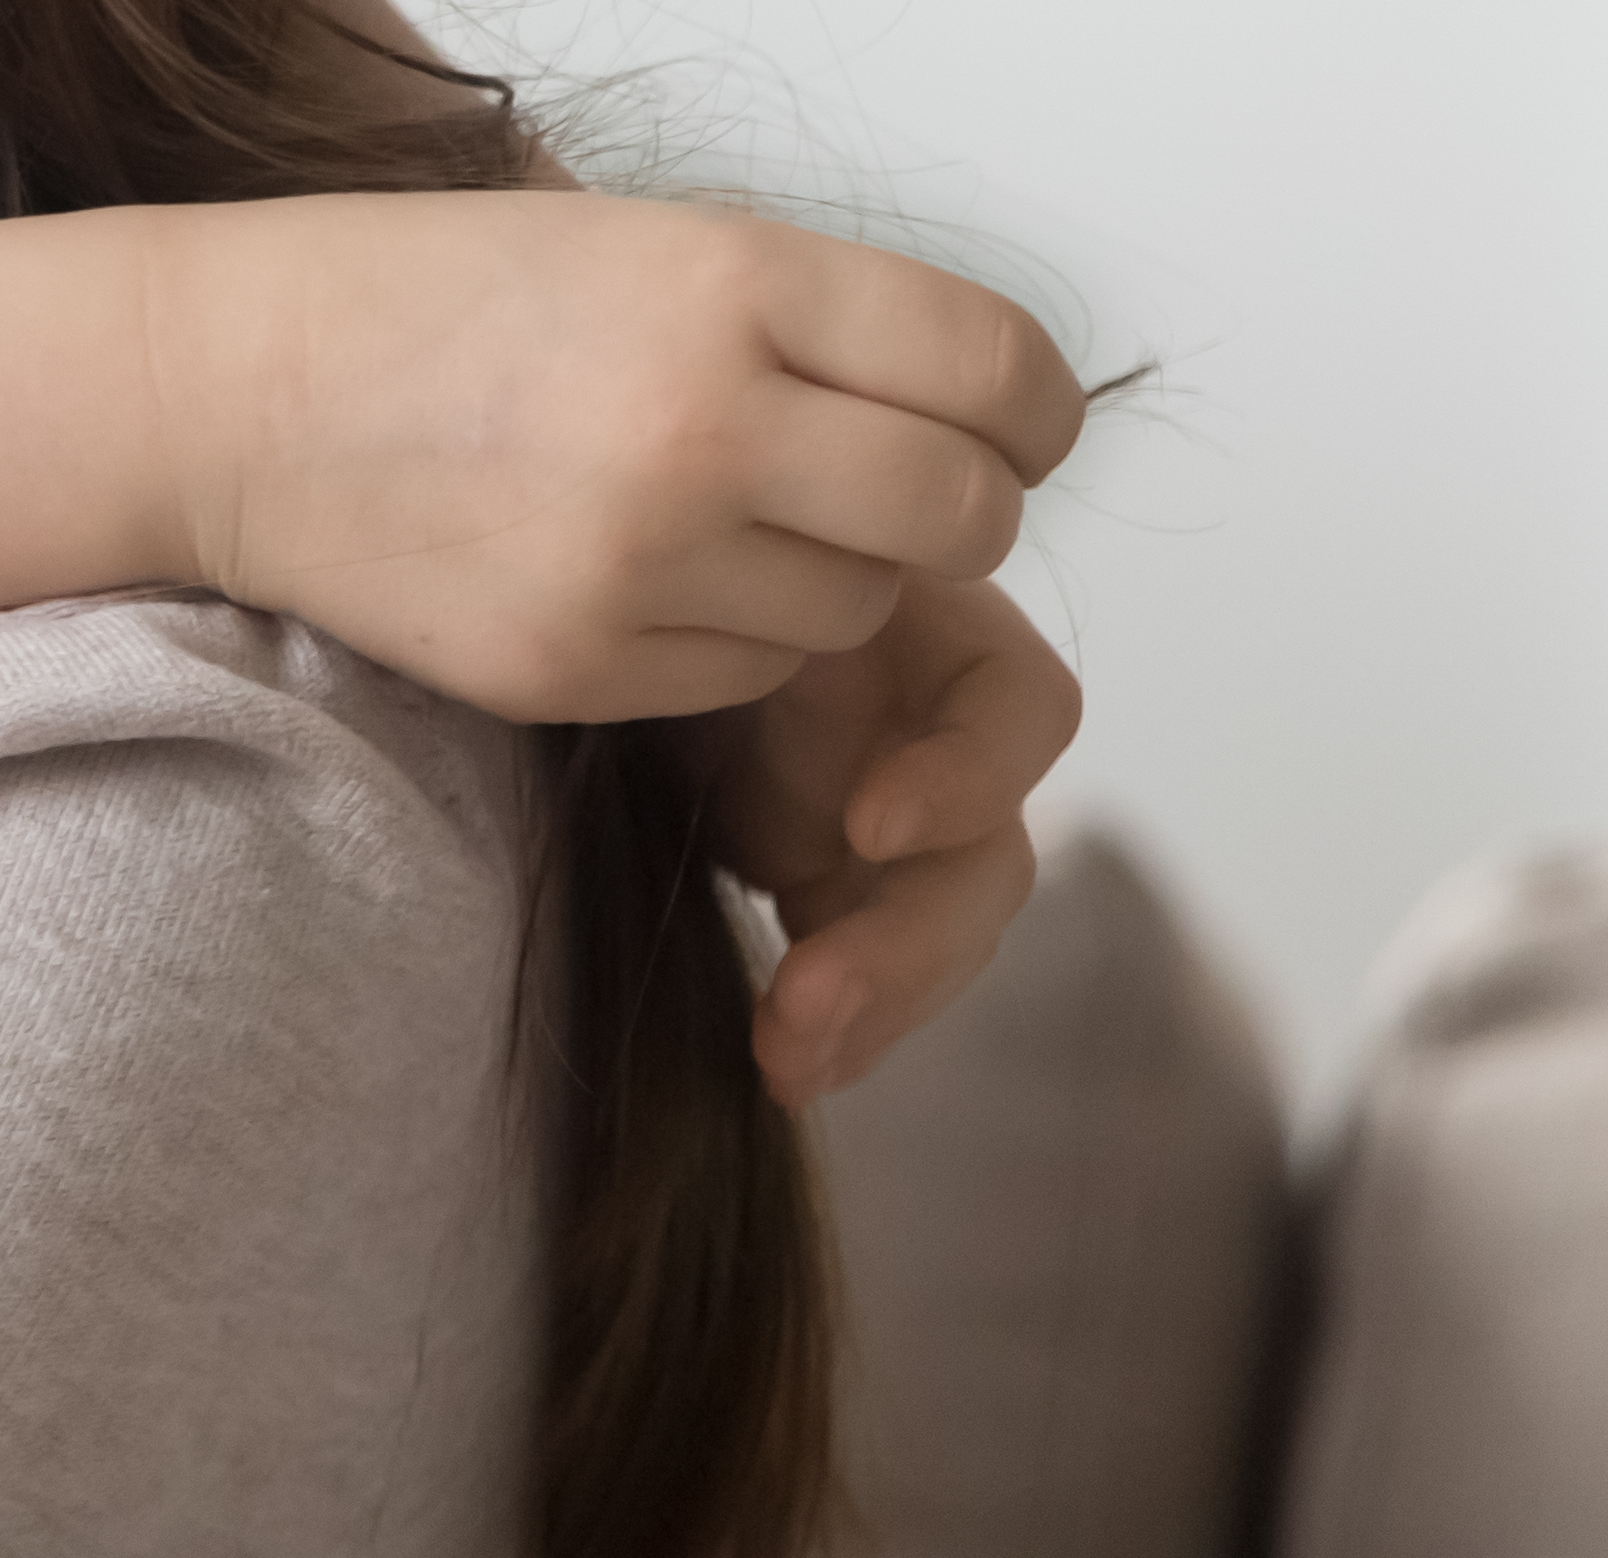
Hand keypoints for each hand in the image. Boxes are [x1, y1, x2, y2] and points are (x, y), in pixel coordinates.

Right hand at [132, 192, 1082, 726]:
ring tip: (697, 509)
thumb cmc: (429, 295)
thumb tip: (991, 415)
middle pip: (962, 514)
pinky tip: (618, 564)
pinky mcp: (580, 665)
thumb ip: (812, 318)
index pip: (999, 373)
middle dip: (946, 510)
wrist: (219, 389)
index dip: (1028, 415)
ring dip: (819, 573)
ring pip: (859, 612)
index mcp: (727, 280)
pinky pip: (746, 679)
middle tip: (870, 484)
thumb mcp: (632, 238)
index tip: (1005, 427)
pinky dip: (720, 636)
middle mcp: (702, 418)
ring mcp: (640, 557)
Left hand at [690, 565, 1084, 1102]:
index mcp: (924, 629)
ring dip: (873, 1005)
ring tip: (786, 1061)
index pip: (1017, 704)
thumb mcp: (702, 543)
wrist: (590, 590)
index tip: (867, 824)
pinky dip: (835, 1027)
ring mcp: (891, 816)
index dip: (967, 773)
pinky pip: (867, 971)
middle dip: (907, 946)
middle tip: (809, 1002)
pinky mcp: (836, 883)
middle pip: (986, 858)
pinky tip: (787, 1070)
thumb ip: (735, 593)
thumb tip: (726, 615)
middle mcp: (929, 731)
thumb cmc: (654, 538)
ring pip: (936, 933)